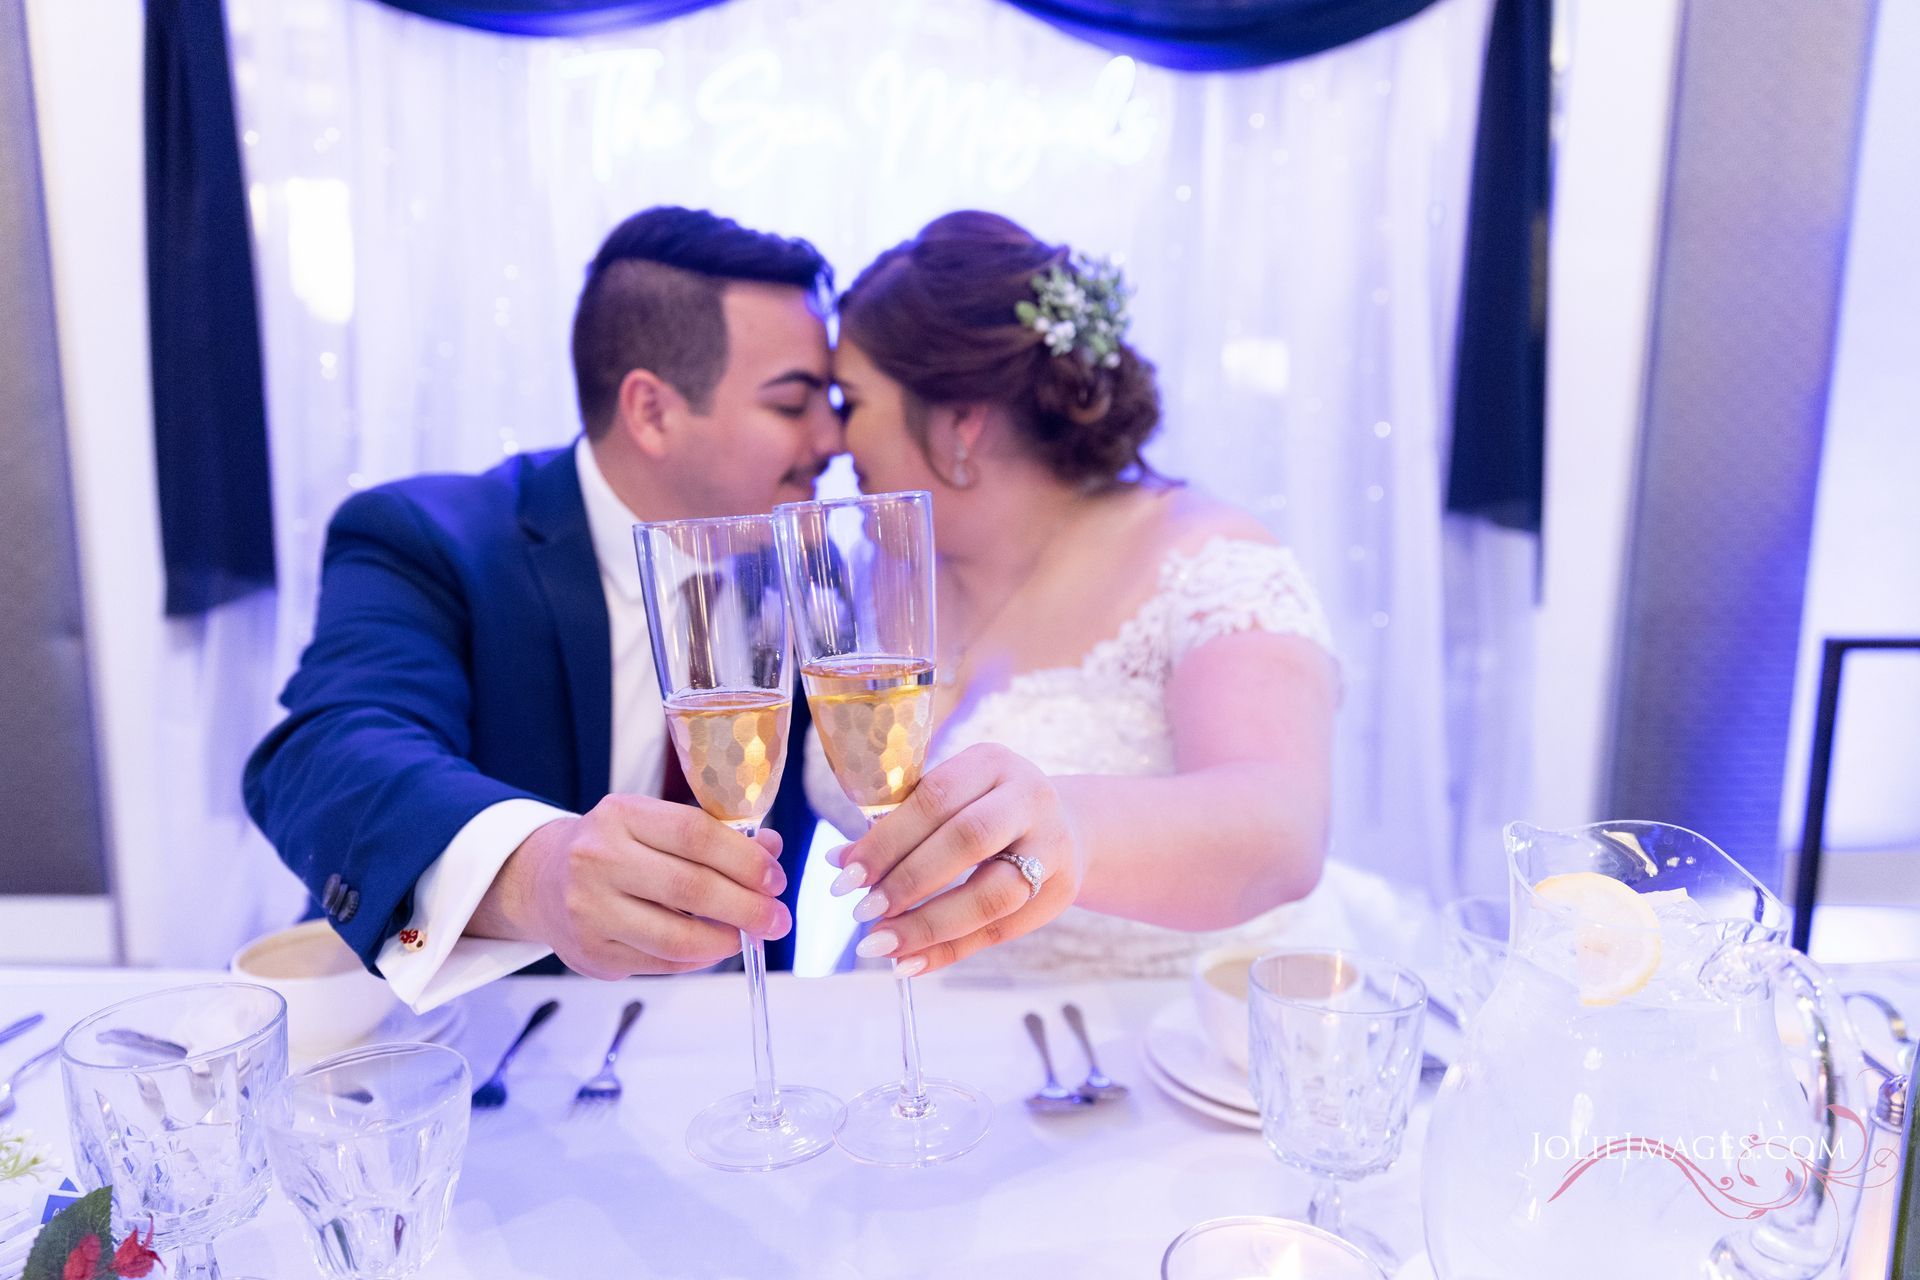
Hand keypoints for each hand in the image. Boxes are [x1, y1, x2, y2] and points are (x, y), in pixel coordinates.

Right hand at [473, 795, 789, 978]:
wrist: (542, 880)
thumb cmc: (616, 848)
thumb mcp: (655, 824)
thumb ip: (714, 835)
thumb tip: (772, 850)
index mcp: (620, 815)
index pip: (696, 835)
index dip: (746, 860)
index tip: (776, 879)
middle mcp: (598, 860)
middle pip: (691, 889)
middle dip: (747, 908)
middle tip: (778, 919)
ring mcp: (590, 911)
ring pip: (677, 937)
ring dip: (726, 941)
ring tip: (750, 937)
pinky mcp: (591, 954)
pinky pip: (661, 964)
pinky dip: (698, 958)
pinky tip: (714, 947)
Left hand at [828, 744, 1086, 977]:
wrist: (1068, 825)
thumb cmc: (986, 808)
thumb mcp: (952, 796)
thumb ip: (899, 824)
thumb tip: (838, 862)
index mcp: (993, 763)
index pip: (936, 799)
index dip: (888, 840)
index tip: (845, 874)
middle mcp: (1030, 798)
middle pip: (968, 841)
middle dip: (908, 881)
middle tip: (861, 911)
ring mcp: (1053, 848)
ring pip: (991, 895)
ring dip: (929, 925)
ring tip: (879, 944)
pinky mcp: (1060, 894)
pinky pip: (1000, 931)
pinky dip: (950, 951)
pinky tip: (909, 963)